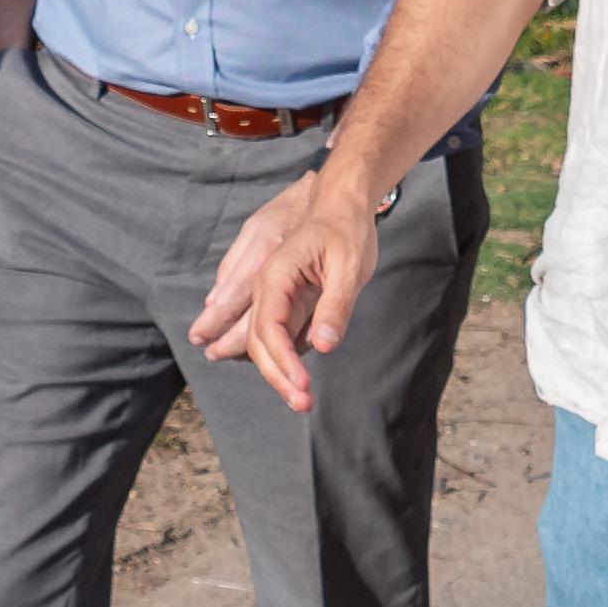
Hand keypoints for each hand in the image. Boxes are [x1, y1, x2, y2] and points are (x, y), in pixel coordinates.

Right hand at [191, 167, 382, 412]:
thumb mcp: (349, 266)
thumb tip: (323, 345)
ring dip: (278, 371)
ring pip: (263, 341)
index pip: (268, 329)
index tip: (303, 388)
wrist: (343, 202)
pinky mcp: (286, 299)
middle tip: (304, 404)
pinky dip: (282, 358)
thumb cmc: (347, 229)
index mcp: (276, 276)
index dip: (283, 363)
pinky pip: (275, 334)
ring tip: (301, 399)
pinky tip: (296, 379)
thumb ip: (335, 305)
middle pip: (258, 341)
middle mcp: (267, 286)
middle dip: (278, 376)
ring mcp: (274, 293)